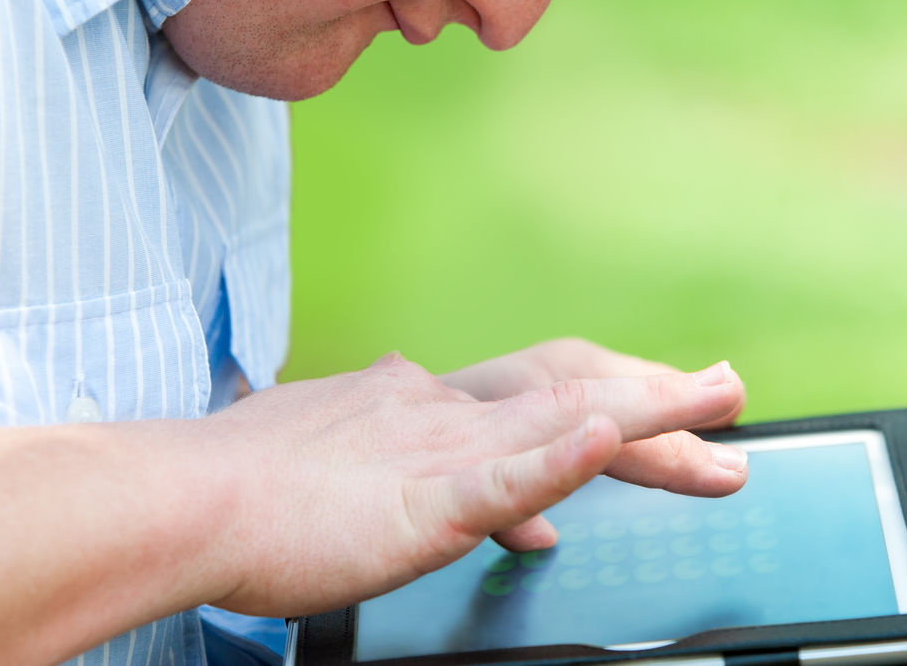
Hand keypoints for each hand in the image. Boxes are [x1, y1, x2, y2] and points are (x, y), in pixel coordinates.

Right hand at [201, 350, 743, 617]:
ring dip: (647, 412)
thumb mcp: (354, 485)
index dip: (606, 390)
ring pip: (561, 417)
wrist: (181, 500)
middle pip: (570, 389)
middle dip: (654, 395)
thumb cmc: (246, 500)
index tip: (661, 398)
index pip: (537, 387)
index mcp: (421, 406)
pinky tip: (608, 432)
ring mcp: (436, 451)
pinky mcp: (422, 499)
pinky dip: (564, 453)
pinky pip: (507, 474)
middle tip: (724, 392)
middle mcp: (441, 411)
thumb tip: (522, 519)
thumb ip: (433, 492)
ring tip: (714, 398)